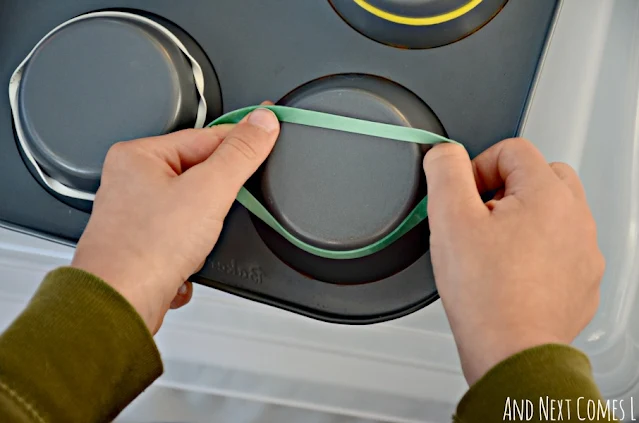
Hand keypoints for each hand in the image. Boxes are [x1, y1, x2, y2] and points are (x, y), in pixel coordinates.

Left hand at [72, 107, 279, 332]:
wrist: (121, 304)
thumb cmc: (144, 249)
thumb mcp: (208, 190)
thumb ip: (240, 153)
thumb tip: (262, 123)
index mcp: (138, 156)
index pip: (205, 136)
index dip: (240, 142)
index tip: (267, 135)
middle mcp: (132, 181)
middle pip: (200, 174)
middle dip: (217, 197)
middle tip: (220, 208)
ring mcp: (137, 215)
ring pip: (194, 208)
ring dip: (205, 226)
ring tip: (194, 240)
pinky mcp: (145, 243)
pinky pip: (185, 234)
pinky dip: (193, 247)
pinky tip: (186, 256)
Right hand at [423, 138, 604, 384]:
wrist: (511, 352)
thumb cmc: (487, 295)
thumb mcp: (449, 218)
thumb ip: (445, 170)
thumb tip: (446, 153)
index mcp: (548, 195)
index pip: (512, 150)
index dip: (477, 169)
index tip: (466, 199)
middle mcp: (576, 218)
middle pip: (539, 175)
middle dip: (504, 189)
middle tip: (480, 219)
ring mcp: (584, 251)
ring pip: (552, 212)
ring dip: (522, 219)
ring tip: (492, 250)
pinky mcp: (582, 280)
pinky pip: (560, 248)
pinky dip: (536, 251)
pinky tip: (509, 273)